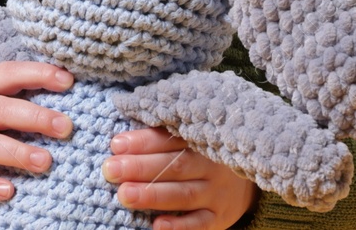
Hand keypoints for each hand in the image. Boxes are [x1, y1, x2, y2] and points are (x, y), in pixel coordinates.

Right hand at [0, 60, 74, 200]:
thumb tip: (55, 87)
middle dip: (34, 117)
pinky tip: (7, 190)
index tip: (67, 80)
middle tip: (65, 126)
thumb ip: (5, 90)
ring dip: (15, 153)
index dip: (37, 74)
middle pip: (0, 110)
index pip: (8, 74)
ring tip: (45, 162)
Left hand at [104, 126, 258, 229]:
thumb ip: (160, 134)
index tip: (116, 144)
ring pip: (184, 194)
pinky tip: (157, 225)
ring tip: (124, 195)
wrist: (244, 179)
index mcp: (199, 139)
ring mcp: (216, 192)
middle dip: (140, 168)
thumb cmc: (200, 153)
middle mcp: (210, 165)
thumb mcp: (188, 137)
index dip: (142, 141)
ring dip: (152, 195)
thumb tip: (119, 138)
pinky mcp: (219, 217)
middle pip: (174, 166)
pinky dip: (180, 226)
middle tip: (111, 170)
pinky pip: (200, 223)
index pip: (169, 138)